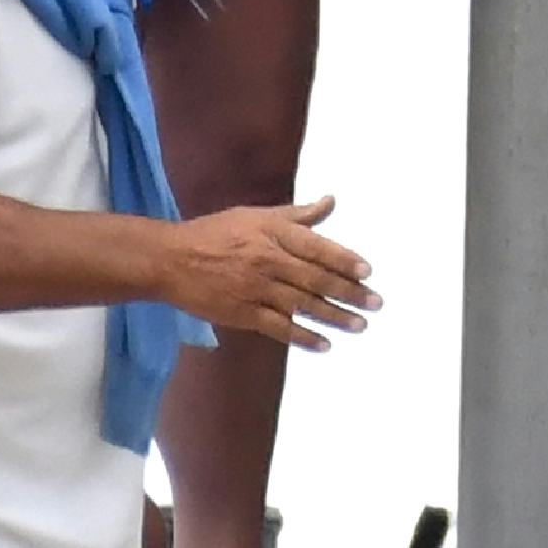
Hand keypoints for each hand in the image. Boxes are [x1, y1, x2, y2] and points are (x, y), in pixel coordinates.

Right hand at [163, 193, 379, 351]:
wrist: (171, 259)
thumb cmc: (216, 233)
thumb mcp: (256, 215)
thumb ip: (297, 215)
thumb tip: (331, 202)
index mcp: (273, 233)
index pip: (318, 248)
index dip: (345, 260)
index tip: (368, 272)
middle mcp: (268, 260)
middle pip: (316, 279)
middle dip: (350, 293)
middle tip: (376, 303)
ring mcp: (256, 289)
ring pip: (303, 305)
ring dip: (335, 317)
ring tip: (359, 325)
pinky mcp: (243, 313)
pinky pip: (279, 328)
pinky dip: (303, 337)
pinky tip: (324, 344)